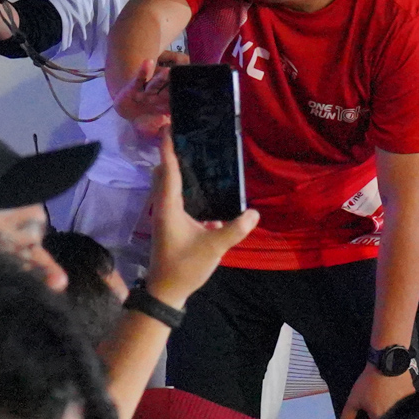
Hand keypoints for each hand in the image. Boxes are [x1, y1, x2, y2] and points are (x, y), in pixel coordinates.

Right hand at [114, 52, 187, 135]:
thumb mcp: (155, 134)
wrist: (127, 116)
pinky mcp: (134, 88)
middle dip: (175, 84)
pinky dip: (144, 71)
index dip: (185, 95)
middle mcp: (159, 97)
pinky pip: (139, 79)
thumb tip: (172, 136)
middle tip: (184, 78)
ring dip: (162, 78)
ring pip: (156, 83)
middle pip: (169, 89)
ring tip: (168, 71)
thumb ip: (164, 136)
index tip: (195, 91)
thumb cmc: (145, 124)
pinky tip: (148, 62)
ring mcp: (147, 91)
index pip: (178, 99)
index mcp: (167, 105)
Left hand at [143, 122, 257, 310]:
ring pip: (168, 185)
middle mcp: (164, 207)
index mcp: (169, 208)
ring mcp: (166, 216)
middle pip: (164, 174)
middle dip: (171, 153)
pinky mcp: (171, 224)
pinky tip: (202, 185)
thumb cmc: (184, 267)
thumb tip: (254, 213)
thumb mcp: (213, 248)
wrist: (165, 292)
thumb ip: (234, 229)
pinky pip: (175, 195)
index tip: (168, 126)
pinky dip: (183, 184)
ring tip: (194, 153)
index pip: (168, 171)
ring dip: (176, 168)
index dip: (168, 148)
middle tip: (185, 135)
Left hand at [339, 361, 416, 418]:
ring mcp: (407, 404)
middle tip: (379, 408)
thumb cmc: (369, 382)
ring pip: (400, 413)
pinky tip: (397, 394)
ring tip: (388, 400)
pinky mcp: (413, 394)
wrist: (387, 360)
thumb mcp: (354, 400)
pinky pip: (407, 403)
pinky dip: (402, 401)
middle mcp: (397, 415)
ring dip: (395, 410)